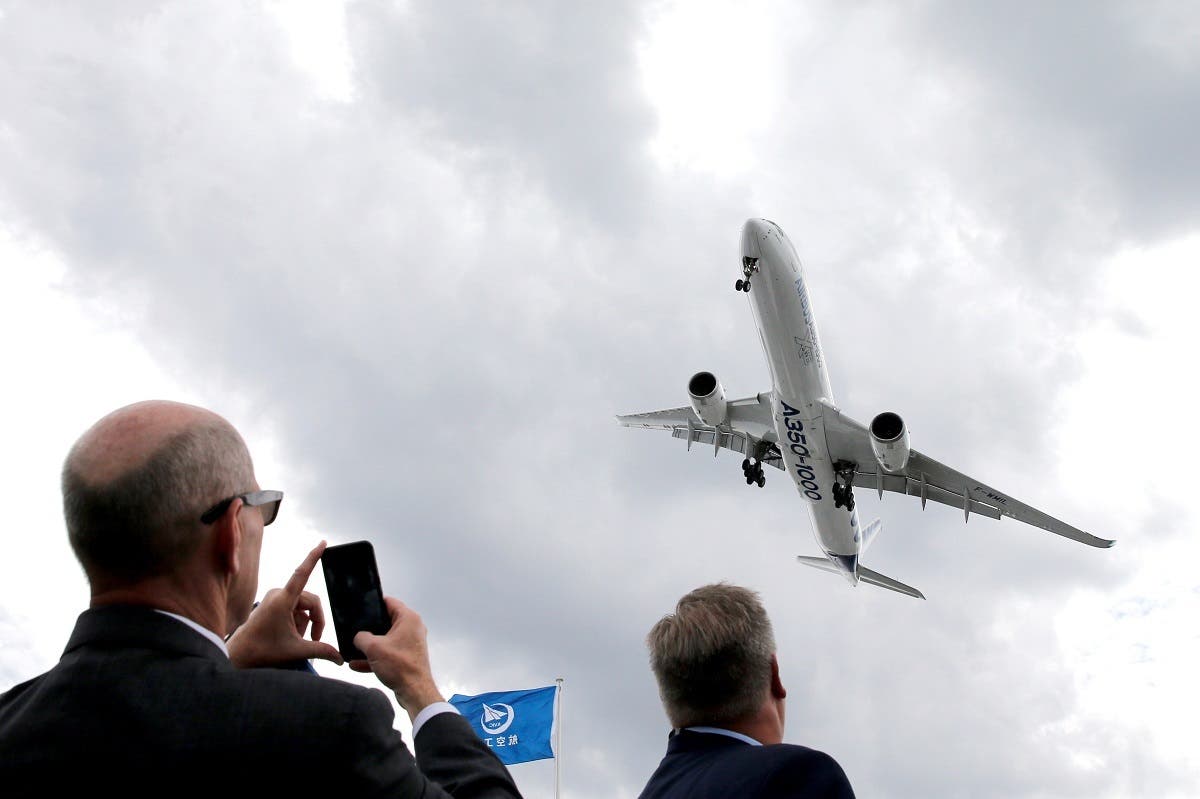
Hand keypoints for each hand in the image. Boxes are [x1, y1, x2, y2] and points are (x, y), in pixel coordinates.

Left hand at [227, 541, 343, 668]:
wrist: (240, 655)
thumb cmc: (263, 650)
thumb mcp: (296, 651)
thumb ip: (321, 651)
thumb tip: (341, 658)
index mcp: (283, 600)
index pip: (302, 573)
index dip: (314, 557)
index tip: (323, 543)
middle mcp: (279, 594)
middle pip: (310, 601)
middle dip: (315, 620)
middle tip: (314, 640)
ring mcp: (275, 598)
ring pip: (303, 606)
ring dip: (305, 623)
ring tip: (296, 640)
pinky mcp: (273, 603)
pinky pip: (295, 608)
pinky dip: (298, 622)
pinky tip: (291, 636)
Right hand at [352, 597, 444, 719]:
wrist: (414, 692)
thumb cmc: (399, 666)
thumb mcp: (373, 648)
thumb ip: (361, 637)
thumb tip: (358, 637)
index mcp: (408, 619)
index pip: (389, 602)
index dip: (373, 603)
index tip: (360, 606)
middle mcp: (412, 628)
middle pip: (385, 622)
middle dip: (369, 628)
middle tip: (354, 628)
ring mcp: (410, 643)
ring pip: (385, 640)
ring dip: (369, 646)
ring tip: (352, 650)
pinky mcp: (406, 657)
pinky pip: (387, 654)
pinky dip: (374, 658)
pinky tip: (356, 665)